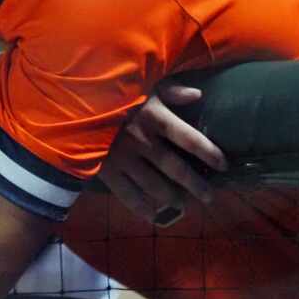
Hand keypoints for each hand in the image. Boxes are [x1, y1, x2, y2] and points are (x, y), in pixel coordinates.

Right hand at [99, 83, 227, 225]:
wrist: (74, 103)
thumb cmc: (112, 89)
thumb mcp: (143, 83)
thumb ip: (171, 90)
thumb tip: (198, 95)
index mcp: (156, 117)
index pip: (191, 139)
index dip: (210, 153)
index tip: (223, 165)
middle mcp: (144, 142)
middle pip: (177, 169)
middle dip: (196, 185)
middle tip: (209, 197)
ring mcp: (125, 159)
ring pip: (155, 185)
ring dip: (172, 197)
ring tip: (183, 205)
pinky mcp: (107, 171)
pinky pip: (128, 195)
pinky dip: (143, 208)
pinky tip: (153, 214)